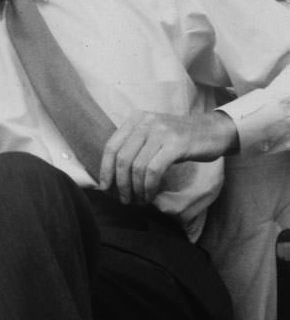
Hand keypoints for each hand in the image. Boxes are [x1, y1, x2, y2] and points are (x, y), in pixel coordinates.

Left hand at [98, 110, 238, 204]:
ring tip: (140, 200)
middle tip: (124, 199)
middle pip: (122, 158)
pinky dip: (149, 187)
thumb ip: (135, 146)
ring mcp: (161, 132)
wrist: (214, 131)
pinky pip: (153, 171)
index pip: (112, 146)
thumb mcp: (154, 135)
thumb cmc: (181, 139)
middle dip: (121, 183)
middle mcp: (146, 122)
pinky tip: (151, 195)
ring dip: (136, 189)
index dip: (105, 169)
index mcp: (137, 119)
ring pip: (137, 167)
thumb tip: (113, 173)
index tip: (105, 188)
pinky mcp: (176, 144)